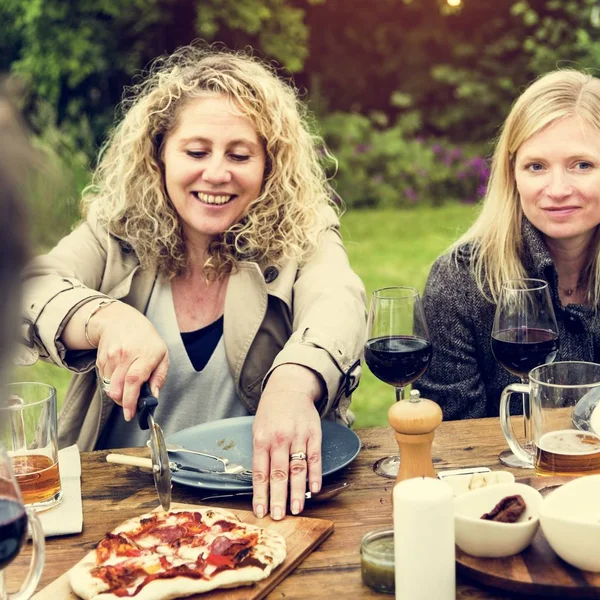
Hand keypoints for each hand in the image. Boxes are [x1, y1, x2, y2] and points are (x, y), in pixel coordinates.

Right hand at [88, 301, 168, 419]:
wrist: (122, 321)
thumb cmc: (146, 340)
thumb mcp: (162, 355)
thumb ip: (159, 377)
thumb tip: (154, 396)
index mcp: (145, 354)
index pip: (134, 380)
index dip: (130, 400)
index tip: (130, 413)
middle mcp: (126, 355)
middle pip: (118, 387)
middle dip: (122, 402)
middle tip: (130, 406)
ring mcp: (111, 356)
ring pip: (110, 386)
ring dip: (118, 394)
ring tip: (128, 387)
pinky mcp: (101, 359)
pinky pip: (104, 380)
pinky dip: (112, 384)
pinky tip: (120, 375)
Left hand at [251, 365, 323, 519]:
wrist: (289, 387)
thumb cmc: (271, 412)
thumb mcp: (258, 429)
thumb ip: (261, 454)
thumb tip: (261, 484)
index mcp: (262, 439)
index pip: (260, 472)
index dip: (261, 494)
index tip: (261, 512)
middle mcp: (280, 439)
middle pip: (279, 474)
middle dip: (278, 498)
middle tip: (279, 517)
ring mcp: (298, 436)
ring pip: (298, 469)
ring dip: (297, 492)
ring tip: (296, 509)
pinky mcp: (314, 434)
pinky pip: (315, 458)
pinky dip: (315, 475)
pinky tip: (314, 489)